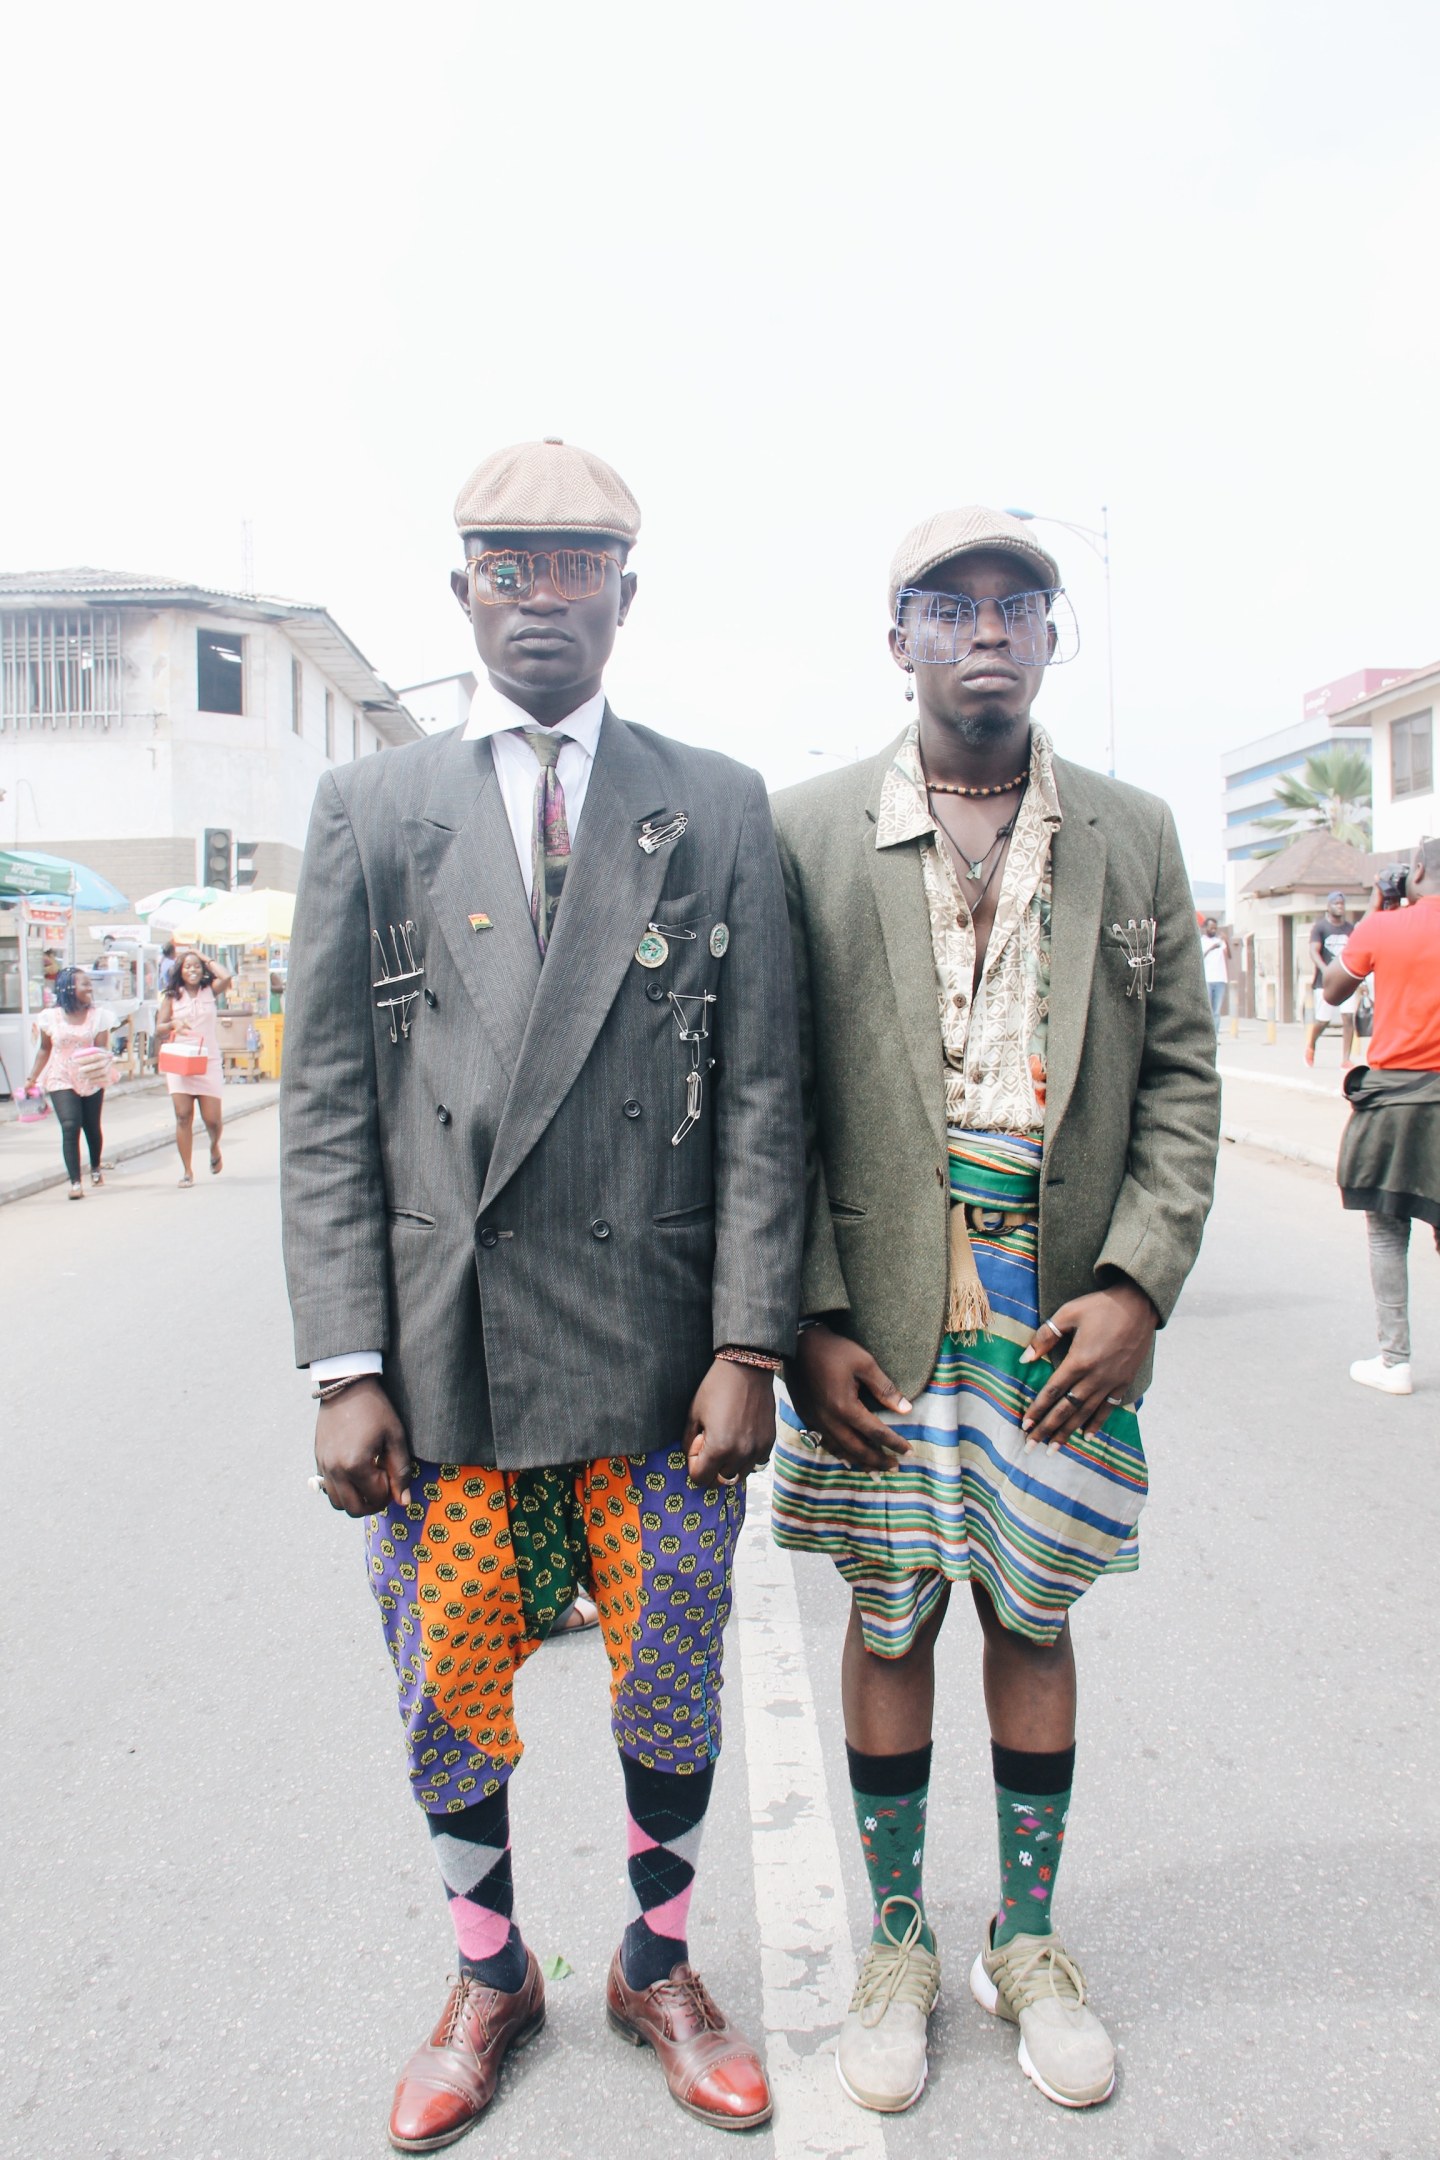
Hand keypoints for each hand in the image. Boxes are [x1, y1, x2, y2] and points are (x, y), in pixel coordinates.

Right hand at [314, 1378, 414, 1515]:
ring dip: (355, 1499)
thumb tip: (403, 1501)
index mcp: (355, 1465)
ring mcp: (323, 1466)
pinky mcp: (318, 1461)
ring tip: (368, 1480)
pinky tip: (354, 1472)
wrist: (346, 1387)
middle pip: (354, 1509)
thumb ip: (400, 1471)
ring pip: (338, 1503)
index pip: (376, 1498)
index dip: (390, 1491)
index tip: (392, 1472)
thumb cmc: (375, 1409)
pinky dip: (342, 1489)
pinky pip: (327, 1489)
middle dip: (373, 1503)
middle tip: (383, 1486)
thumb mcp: (395, 1437)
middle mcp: (335, 1470)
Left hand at [685, 1360, 776, 1485]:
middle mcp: (740, 1454)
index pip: (700, 1479)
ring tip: (725, 1442)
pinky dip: (745, 1458)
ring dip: (728, 1466)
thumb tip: (692, 1457)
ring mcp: (757, 1450)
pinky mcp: (769, 1442)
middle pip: (719, 1482)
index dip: (694, 1465)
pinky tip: (740, 1438)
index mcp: (719, 1448)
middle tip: (709, 1445)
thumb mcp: (694, 1414)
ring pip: (738, 1476)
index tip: (697, 1445)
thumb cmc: (716, 1388)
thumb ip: (689, 1442)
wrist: (747, 1369)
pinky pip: (755, 1463)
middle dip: (710, 1469)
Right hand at [787, 1325, 913, 1472]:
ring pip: (840, 1450)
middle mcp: (829, 1419)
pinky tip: (847, 1457)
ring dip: (859, 1462)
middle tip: (895, 1468)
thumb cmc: (835, 1350)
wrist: (799, 1342)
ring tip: (874, 1471)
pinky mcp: (807, 1416)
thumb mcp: (865, 1364)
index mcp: (845, 1407)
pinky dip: (839, 1453)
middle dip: (878, 1460)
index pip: (876, 1432)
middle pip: (857, 1449)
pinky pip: (825, 1442)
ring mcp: (816, 1420)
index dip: (894, 1443)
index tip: (909, 1451)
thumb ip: (885, 1389)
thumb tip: (906, 1409)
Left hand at [1018, 1279, 1157, 1451]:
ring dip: (1069, 1432)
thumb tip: (1025, 1358)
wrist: (1138, 1304)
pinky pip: (1108, 1408)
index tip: (1025, 1426)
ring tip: (1055, 1448)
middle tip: (1032, 1447)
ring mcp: (1111, 1381)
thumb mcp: (1068, 1314)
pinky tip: (1086, 1436)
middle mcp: (1095, 1376)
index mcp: (1079, 1360)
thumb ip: (1045, 1337)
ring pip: (1086, 1413)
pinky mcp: (1124, 1381)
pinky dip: (1097, 1423)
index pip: (1052, 1392)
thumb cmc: (1100, 1306)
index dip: (1037, 1410)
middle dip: (1048, 1429)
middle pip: (1067, 1409)